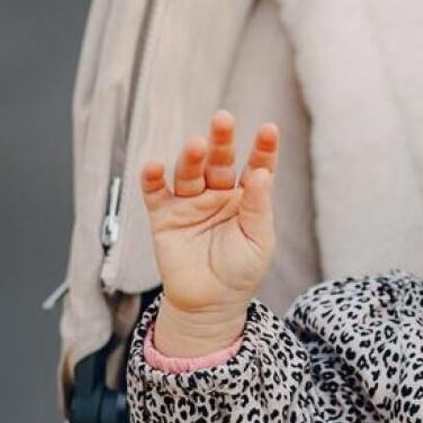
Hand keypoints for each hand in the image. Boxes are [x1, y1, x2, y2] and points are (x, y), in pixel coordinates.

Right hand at [140, 110, 279, 324]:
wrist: (210, 304)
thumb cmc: (241, 271)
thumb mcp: (259, 239)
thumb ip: (259, 207)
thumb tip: (261, 173)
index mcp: (246, 197)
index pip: (256, 166)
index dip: (263, 148)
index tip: (270, 130)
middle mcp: (217, 193)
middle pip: (220, 160)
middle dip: (222, 140)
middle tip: (223, 119)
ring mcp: (190, 202)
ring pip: (189, 172)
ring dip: (190, 157)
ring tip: (196, 144)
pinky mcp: (164, 216)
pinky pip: (156, 193)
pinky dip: (152, 178)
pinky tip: (154, 166)